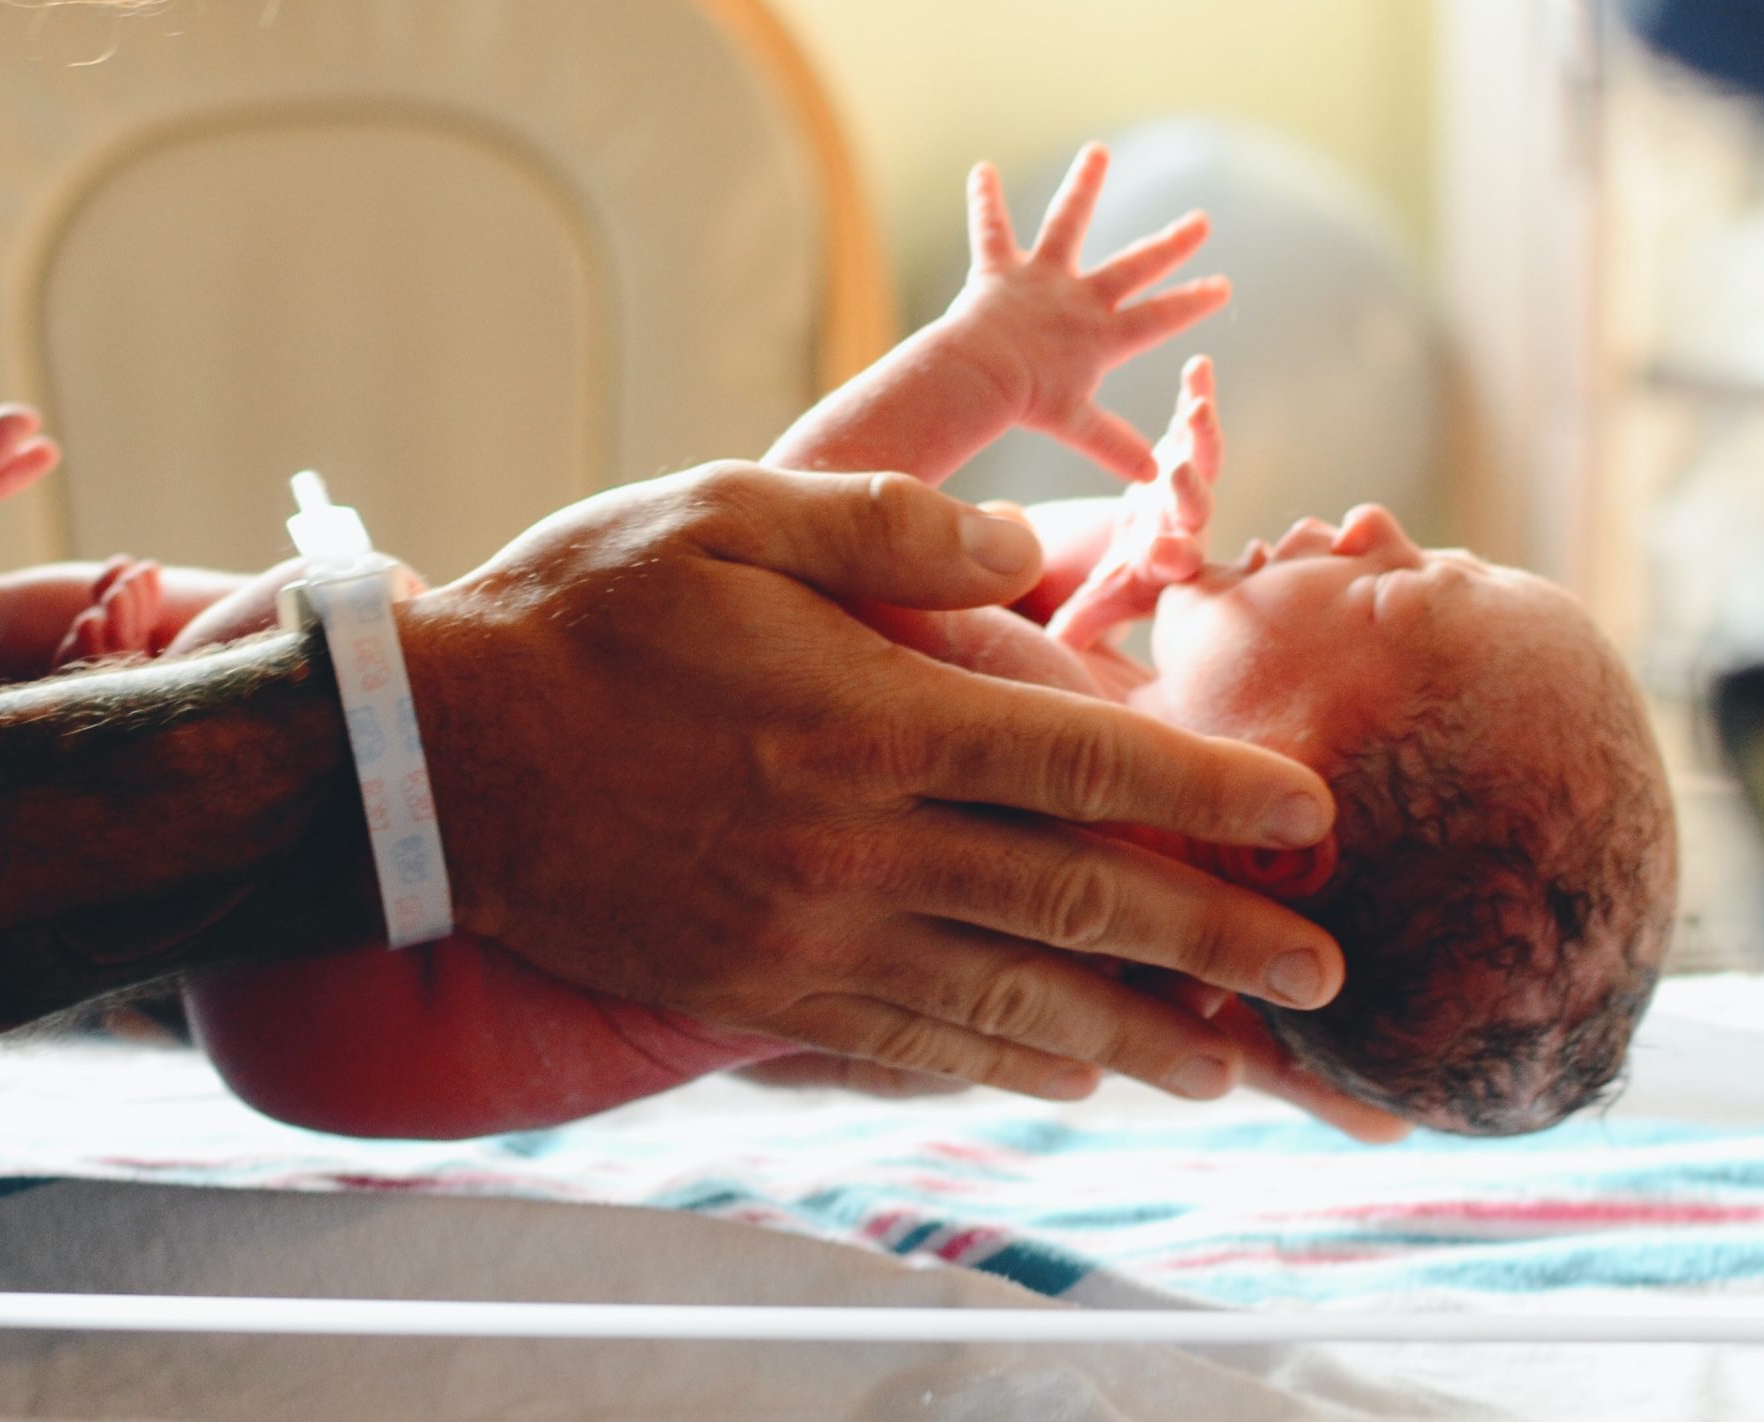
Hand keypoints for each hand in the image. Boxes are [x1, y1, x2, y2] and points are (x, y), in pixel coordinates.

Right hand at [394, 462, 1344, 1100]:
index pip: (1080, 762)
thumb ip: (892, 525)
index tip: (1310, 820)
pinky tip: (1071, 1079)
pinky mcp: (757, 991)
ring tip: (1233, 1067)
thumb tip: (1031, 548)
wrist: (433, 761)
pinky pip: (909, 1044)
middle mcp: (856, 844)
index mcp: (866, 716)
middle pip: (1076, 902)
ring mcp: (808, 935)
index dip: (1210, 793)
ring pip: (1010, 1001)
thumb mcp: (726, 512)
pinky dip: (1005, 1067)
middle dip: (1218, 943)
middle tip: (1330, 974)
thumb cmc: (582, 615)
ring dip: (1138, 1037)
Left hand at [949, 144, 1228, 481]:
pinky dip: (984, 201)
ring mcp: (1042, 279)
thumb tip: (1152, 478)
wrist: (982, 376)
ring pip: (1068, 223)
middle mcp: (1079, 298)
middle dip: (1170, 245)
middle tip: (1201, 221)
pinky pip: (991, 230)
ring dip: (1084, 187)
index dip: (1191, 303)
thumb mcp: (1076, 426)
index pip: (1159, 318)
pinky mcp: (1001, 270)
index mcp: (1102, 335)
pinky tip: (981, 169)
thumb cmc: (1028, 403)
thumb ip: (1114, 445)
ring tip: (1097, 152)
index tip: (1222, 287)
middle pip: (1134, 266)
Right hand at [1047, 356, 1221, 647]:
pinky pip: (1192, 423)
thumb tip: (1056, 650)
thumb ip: (1078, 627)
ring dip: (1200, 434)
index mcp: (1166, 566)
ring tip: (1197, 406)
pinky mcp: (1183, 452)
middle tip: (1178, 474)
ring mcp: (1188, 487)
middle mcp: (1185, 526)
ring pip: (1202, 461)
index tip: (1164, 555)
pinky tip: (1199, 366)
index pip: (1173, 566)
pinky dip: (1196, 394)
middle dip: (1188, 490)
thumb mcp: (1094, 608)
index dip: (1172, 560)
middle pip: (1194, 509)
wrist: (1145, 554)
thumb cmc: (1120, 585)